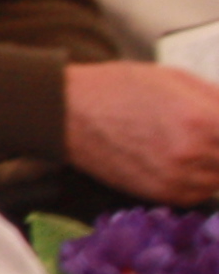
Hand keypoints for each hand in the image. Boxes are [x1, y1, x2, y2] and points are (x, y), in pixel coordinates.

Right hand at [66, 61, 218, 202]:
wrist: (68, 113)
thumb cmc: (122, 88)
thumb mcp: (179, 80)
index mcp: (202, 120)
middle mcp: (193, 155)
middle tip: (209, 133)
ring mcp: (177, 179)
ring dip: (217, 163)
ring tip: (199, 144)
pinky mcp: (162, 194)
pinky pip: (201, 192)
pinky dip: (203, 178)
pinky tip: (186, 158)